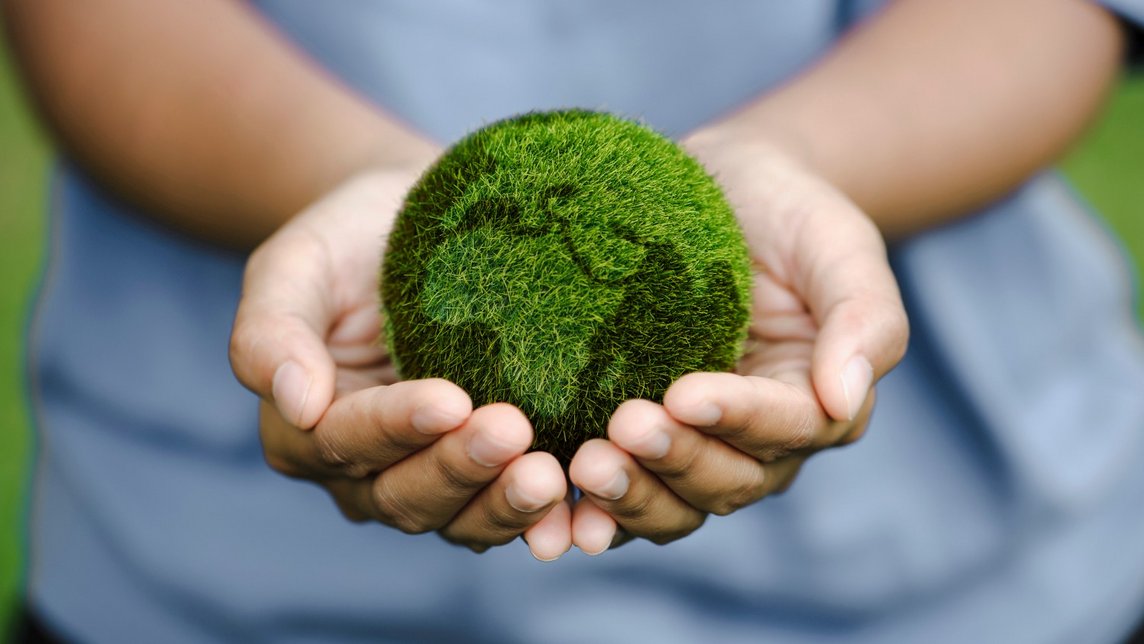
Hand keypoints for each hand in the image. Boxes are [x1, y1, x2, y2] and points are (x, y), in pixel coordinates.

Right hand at [229, 167, 571, 560]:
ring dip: (503, 505)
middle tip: (513, 430)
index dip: (396, 427)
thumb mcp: (295, 264)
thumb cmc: (349, 240)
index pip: (345, 441)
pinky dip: (541, 522)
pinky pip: (507, 513)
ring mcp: (429, 478)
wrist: (419, 229)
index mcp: (307, 428)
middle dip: (459, 468)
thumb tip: (298, 404)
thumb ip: (271, 331)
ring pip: (458, 519)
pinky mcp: (487, 475)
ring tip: (549, 477)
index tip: (449, 399)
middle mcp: (365, 471)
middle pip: (403, 494)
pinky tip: (578, 515)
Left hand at [568, 130, 908, 552]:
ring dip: (632, 496)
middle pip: (728, 481)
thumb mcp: (839, 244)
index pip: (787, 429)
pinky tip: (557, 511)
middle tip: (623, 427)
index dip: (738, 418)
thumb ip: (864, 319)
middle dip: (677, 461)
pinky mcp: (638, 442)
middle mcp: (757, 440)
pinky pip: (621, 496)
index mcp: (814, 400)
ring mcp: (695, 446)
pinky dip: (592, 514)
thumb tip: (846, 397)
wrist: (722, 191)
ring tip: (586, 467)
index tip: (685, 393)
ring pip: (675, 504)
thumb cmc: (789, 212)